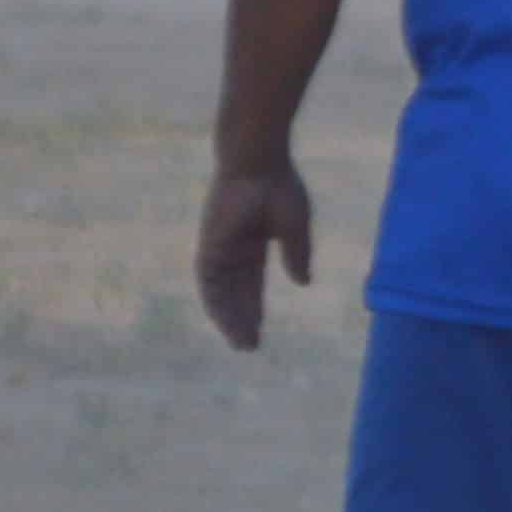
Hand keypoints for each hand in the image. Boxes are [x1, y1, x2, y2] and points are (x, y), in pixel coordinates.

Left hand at [196, 161, 313, 350]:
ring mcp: (219, 249)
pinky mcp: (210, 247)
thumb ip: (297, 255)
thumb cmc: (278, 187)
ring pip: (221, 293)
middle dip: (242, 319)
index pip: (251, 282)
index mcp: (254, 242)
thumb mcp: (295, 227)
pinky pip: (210, 284)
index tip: (259, 330)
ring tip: (242, 343)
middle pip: (236, 293)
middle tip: (249, 346)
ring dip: (230, 319)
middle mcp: (232, 249)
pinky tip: (227, 323)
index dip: (255, 306)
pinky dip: (217, 305)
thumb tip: (302, 282)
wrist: (256, 165)